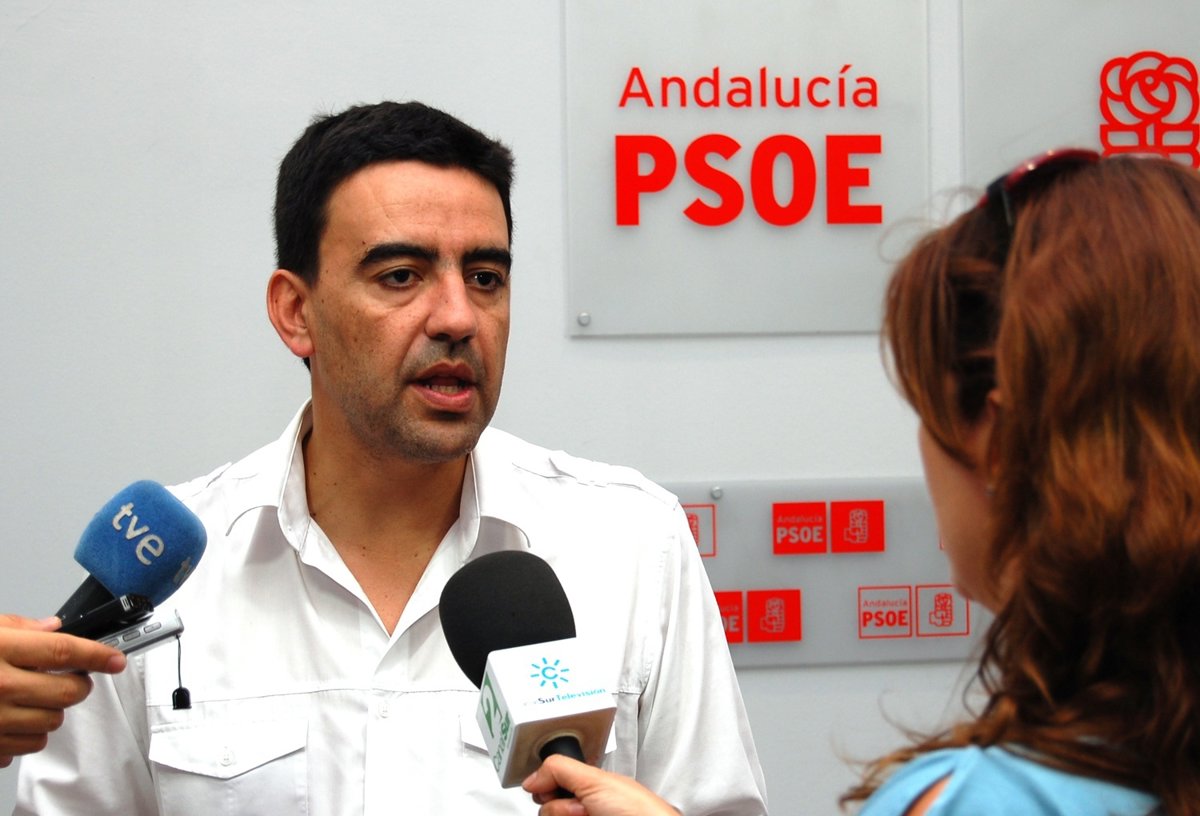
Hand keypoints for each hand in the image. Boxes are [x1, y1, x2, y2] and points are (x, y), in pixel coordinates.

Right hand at [0, 614, 125, 766]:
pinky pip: (28, 744)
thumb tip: (53, 627)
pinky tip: (12, 717)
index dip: (99, 654)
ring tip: (30, 697)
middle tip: (72, 677)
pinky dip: (28, 733)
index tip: (116, 658)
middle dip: (79, 684)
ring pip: (52, 722)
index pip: (65, 651)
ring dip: (50, 710)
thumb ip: (18, 627)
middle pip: (68, 691)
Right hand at [522, 754, 680, 815]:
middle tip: (583, 807)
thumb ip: (560, 769)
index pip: (550, 784)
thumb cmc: (638, 811)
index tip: (549, 790)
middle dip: (560, 807)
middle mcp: (585, 807)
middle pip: (548, 808)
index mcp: (589, 786)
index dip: (546, 788)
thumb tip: (531, 777)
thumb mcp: (594, 779)